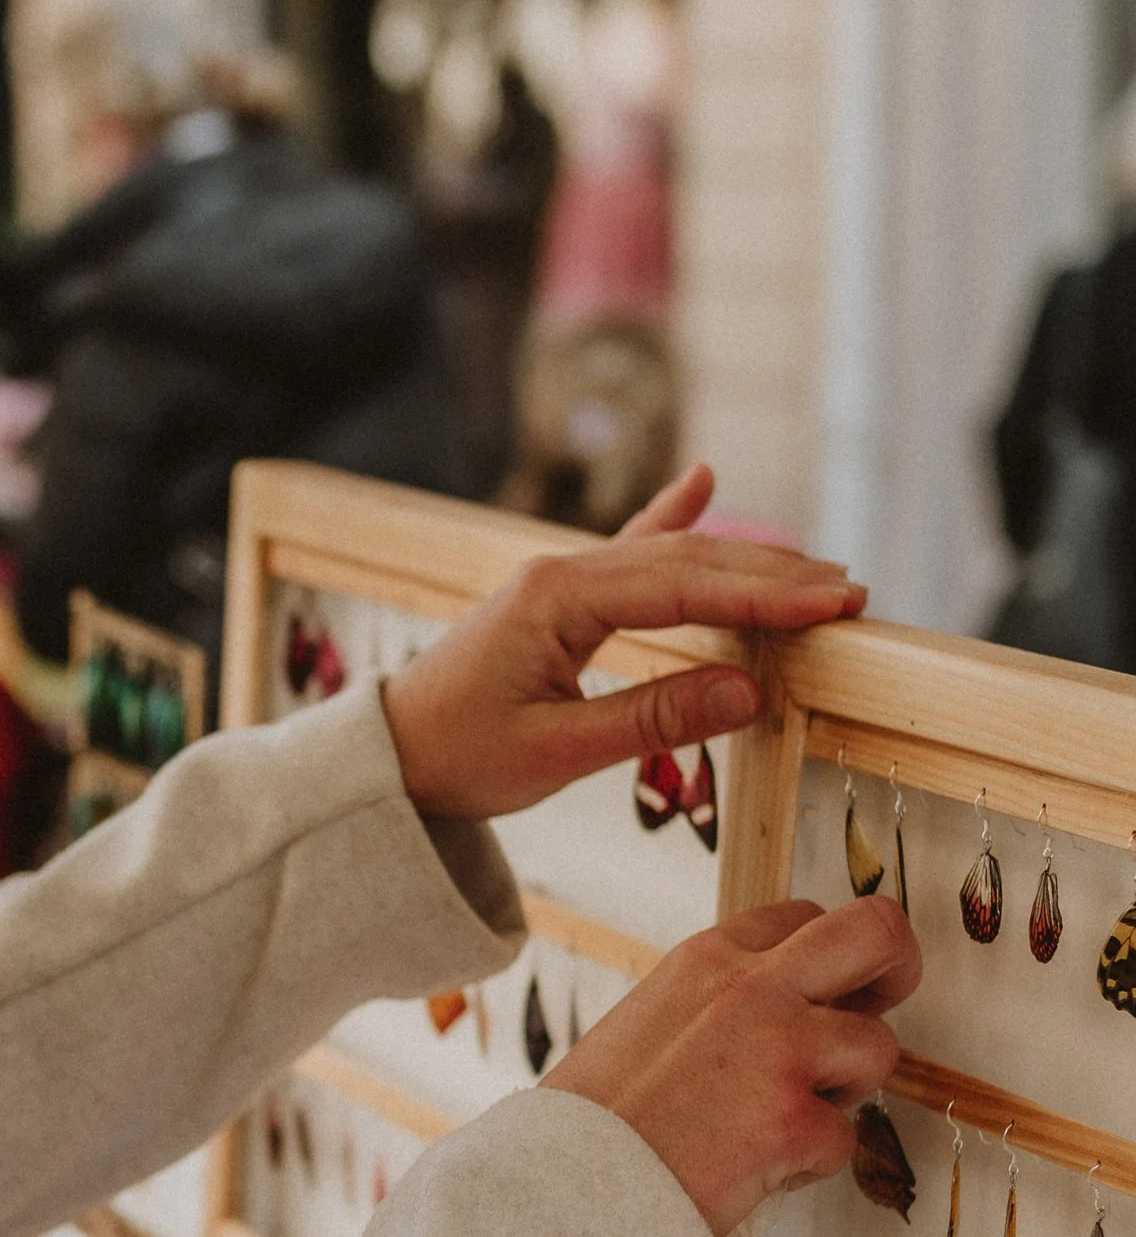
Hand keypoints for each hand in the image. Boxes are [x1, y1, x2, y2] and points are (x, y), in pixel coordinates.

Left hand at [380, 465, 864, 822]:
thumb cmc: (455, 756)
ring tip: (815, 569)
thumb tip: (748, 690)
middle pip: (685, 562)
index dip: (763, 595)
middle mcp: (560, 575)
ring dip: (741, 562)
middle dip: (771, 575)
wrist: (385, 758)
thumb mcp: (554, 751)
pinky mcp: (557, 603)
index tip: (834, 603)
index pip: (682, 586)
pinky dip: (670, 520)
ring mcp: (558, 583)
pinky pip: (628, 556)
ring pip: (667, 560)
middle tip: (850, 591)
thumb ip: (651, 719)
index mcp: (555, 599)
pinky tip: (703, 478)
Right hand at [543, 897, 922, 1236]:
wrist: (559, 1194)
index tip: (829, 990)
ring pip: (877, 1048)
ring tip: (778, 1122)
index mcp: (707, 959)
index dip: (827, 957)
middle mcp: (753, 989)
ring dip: (843, 1091)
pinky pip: (844, 1139)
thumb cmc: (592, 1125)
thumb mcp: (648, 1023)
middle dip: (897, 967)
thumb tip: (788, 1013)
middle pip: (876, 932)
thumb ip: (719, 1005)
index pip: (804, 916)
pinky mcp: (797, 1123)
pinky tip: (752, 1171)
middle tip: (879, 1008)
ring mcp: (781, 1052)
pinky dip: (808, 1164)